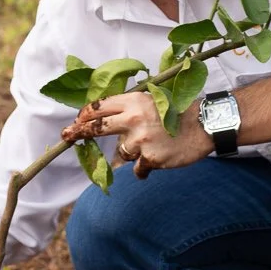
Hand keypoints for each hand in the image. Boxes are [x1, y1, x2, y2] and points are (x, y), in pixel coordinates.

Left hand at [63, 90, 211, 179]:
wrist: (203, 125)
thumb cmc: (177, 112)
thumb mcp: (151, 100)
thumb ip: (129, 107)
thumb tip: (103, 118)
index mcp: (133, 102)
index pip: (99, 107)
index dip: (84, 115)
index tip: (75, 122)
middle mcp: (133, 119)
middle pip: (96, 128)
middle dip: (79, 132)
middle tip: (66, 136)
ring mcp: (140, 140)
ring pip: (122, 152)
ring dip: (134, 152)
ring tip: (155, 144)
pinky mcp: (150, 158)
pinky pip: (139, 169)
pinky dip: (146, 167)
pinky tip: (160, 158)